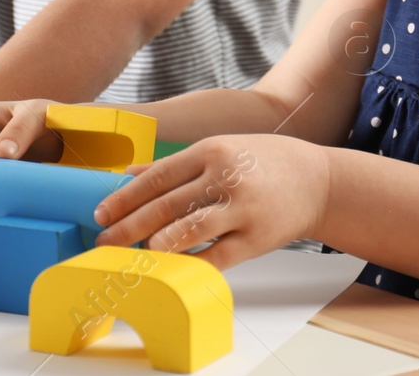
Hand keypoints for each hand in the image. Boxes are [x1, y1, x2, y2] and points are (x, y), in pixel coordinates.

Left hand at [89, 134, 330, 270]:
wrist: (317, 181)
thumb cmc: (262, 163)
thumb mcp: (220, 149)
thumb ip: (175, 164)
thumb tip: (127, 174)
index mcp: (210, 151)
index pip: (157, 177)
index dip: (124, 197)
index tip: (101, 213)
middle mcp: (224, 177)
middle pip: (165, 205)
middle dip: (129, 226)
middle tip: (105, 240)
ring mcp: (241, 209)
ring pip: (188, 230)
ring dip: (157, 244)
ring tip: (138, 253)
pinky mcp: (256, 238)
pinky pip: (215, 257)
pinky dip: (190, 264)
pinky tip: (172, 268)